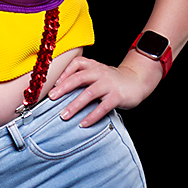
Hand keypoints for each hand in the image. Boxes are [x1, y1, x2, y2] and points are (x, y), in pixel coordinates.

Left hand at [48, 54, 162, 127]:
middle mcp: (100, 73)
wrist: (136, 82)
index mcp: (93, 66)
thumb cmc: (111, 80)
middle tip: (51, 98)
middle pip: (79, 78)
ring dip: (75, 105)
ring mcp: (109, 84)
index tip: (53, 84)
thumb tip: (58, 89)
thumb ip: (81, 76)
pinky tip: (83, 123)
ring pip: (89, 93)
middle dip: (63, 88)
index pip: (76, 63)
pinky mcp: (117, 96)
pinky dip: (92, 116)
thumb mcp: (97, 73)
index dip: (64, 72)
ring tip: (64, 115)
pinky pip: (102, 107)